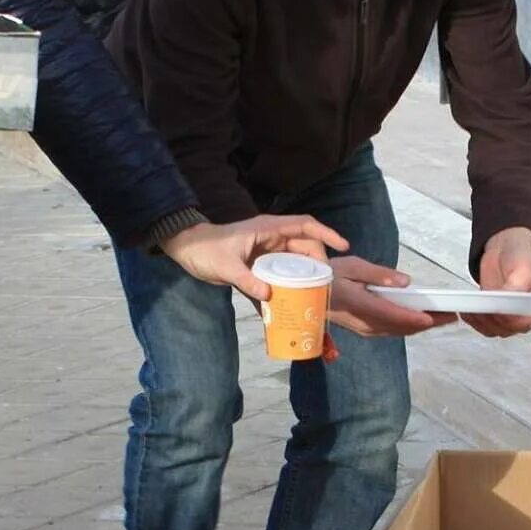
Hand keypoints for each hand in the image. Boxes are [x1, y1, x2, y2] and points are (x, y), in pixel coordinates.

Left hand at [163, 215, 348, 299]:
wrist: (187, 251)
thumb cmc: (205, 250)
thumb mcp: (225, 266)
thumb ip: (246, 279)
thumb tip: (269, 295)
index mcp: (268, 229)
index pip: (305, 225)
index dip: (327, 233)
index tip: (344, 246)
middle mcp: (272, 238)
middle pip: (306, 247)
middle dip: (319, 263)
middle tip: (326, 284)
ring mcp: (267, 252)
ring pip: (296, 263)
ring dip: (306, 277)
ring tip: (316, 295)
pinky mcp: (261, 266)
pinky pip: (281, 276)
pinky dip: (288, 288)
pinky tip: (293, 304)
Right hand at [327, 256, 456, 337]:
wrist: (309, 295)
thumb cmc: (330, 276)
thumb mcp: (353, 266)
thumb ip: (379, 274)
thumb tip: (406, 281)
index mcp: (362, 306)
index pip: (395, 317)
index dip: (419, 319)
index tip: (439, 316)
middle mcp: (366, 324)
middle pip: (403, 327)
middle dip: (429, 323)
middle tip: (452, 314)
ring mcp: (367, 330)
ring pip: (400, 331)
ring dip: (423, 326)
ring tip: (444, 316)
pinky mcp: (367, 331)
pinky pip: (393, 331)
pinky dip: (411, 326)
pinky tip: (423, 319)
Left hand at [465, 226, 530, 337]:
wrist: (505, 251)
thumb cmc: (519, 258)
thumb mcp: (522, 269)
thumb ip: (517, 288)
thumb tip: (506, 305)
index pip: (526, 323)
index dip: (510, 320)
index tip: (496, 308)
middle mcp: (525, 316)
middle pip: (508, 329)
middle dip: (491, 319)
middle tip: (480, 305)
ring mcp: (509, 318)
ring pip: (494, 330)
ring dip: (480, 322)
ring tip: (471, 308)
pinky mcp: (494, 316)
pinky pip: (484, 326)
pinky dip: (474, 321)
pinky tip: (467, 311)